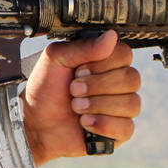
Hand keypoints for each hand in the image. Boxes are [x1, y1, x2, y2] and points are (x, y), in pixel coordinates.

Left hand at [20, 30, 140, 162]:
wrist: (35, 122)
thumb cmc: (46, 90)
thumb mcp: (56, 59)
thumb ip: (83, 47)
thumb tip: (111, 36)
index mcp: (105, 63)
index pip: (125, 54)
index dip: (102, 64)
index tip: (79, 70)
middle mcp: (117, 83)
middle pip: (131, 79)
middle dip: (97, 86)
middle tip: (73, 90)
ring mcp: (120, 108)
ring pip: (131, 103)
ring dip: (98, 105)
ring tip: (76, 108)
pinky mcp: (118, 131)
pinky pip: (127, 127)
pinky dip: (102, 124)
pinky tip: (85, 123)